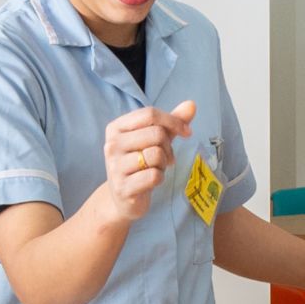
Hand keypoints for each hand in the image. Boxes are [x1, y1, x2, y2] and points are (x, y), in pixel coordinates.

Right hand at [99, 99, 196, 221]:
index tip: (187, 133)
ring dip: (164, 163)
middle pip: (155, 133)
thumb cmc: (140, 165)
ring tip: (156, 169)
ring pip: (156, 154)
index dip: (173, 121)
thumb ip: (170, 123)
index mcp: (116, 127)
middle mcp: (112, 145)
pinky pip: (154, 176)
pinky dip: (159, 179)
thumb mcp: (154, 141)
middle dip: (168, 146)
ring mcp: (115, 167)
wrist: (123, 199)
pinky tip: (152, 181)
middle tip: (165, 157)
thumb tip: (192, 105)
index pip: (150, 114)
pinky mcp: (123, 187)